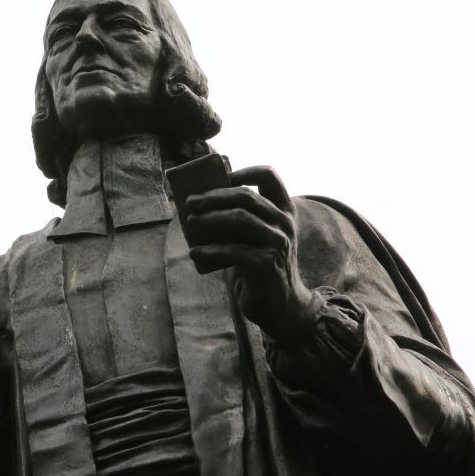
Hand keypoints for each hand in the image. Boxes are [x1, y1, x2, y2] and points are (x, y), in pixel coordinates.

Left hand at [184, 165, 322, 343]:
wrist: (280, 304)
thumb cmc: (259, 265)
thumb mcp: (256, 237)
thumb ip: (240, 218)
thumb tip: (198, 201)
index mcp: (283, 210)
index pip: (269, 175)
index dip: (243, 170)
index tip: (221, 177)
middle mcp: (284, 223)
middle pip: (246, 195)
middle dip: (214, 196)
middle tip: (190, 202)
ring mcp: (277, 243)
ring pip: (240, 218)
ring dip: (210, 218)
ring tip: (191, 222)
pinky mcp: (266, 264)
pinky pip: (232, 250)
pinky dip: (209, 250)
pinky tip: (195, 253)